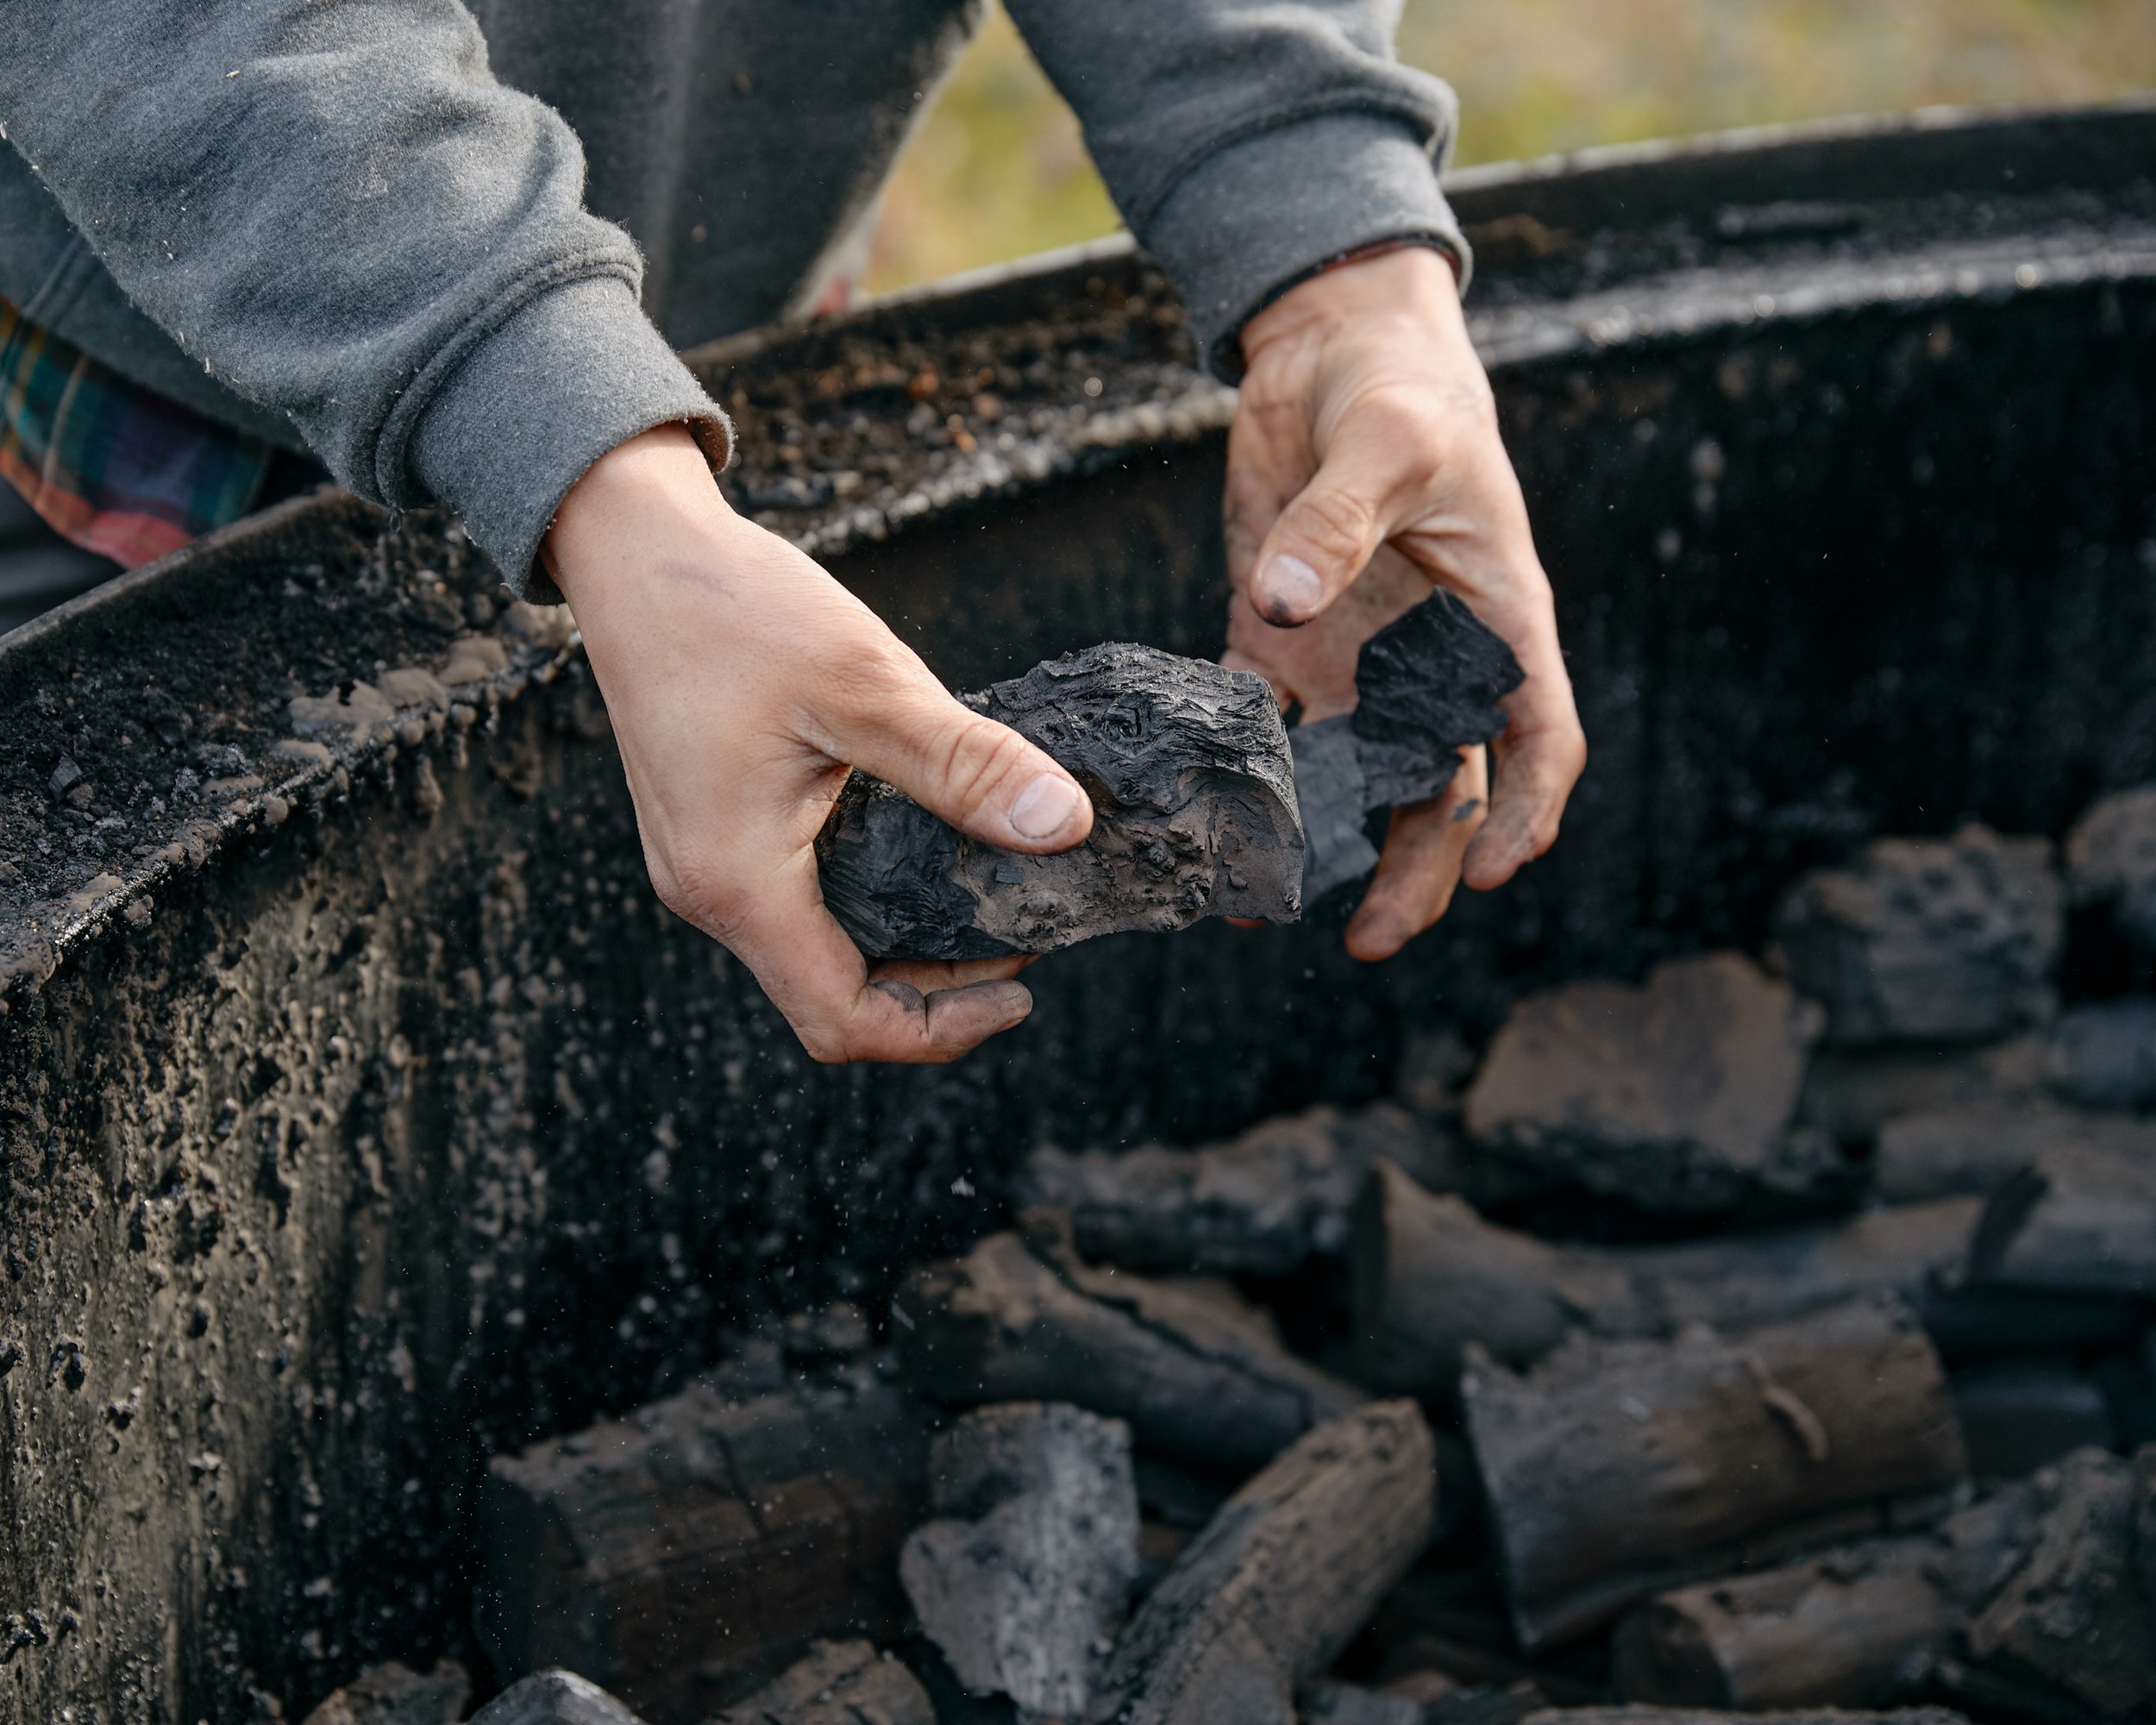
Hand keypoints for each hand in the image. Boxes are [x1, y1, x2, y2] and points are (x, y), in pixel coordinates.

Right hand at [544, 426, 1092, 1062]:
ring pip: (818, 951)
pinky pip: (799, 900)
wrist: (633, 545)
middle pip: (834, 999)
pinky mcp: (714, 829)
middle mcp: (709, 892)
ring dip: (907, 943)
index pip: (842, 1022)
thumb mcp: (866, 682)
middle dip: (938, 987)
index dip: (940, 1029)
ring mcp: (705, 863)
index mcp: (736, 882)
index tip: (1022, 986)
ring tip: (993, 891)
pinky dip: (874, 899)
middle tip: (1027, 929)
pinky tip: (931, 842)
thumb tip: (1068, 826)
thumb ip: (966, 763)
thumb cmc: (731, 608)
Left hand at [1223, 246, 1584, 959]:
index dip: (1528, 812)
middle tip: (1372, 941)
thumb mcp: (1385, 440)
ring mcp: (1352, 659)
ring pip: (1348, 782)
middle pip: (1438, 791)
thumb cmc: (1395, 385)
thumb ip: (1338, 523)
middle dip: (1415, 873)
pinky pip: (1258, 729)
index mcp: (1494, 621)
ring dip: (1318, 849)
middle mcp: (1427, 661)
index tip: (1497, 871)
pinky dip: (1232, 781)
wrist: (1328, 347)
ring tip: (1265, 911)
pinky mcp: (1276, 642)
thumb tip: (1284, 602)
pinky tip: (1196, 831)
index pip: (1538, 737)